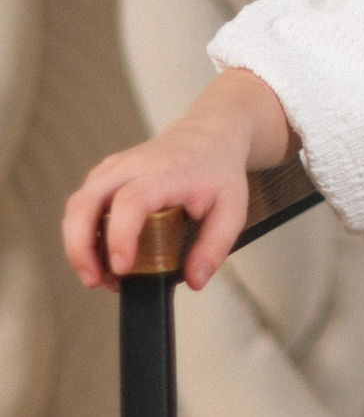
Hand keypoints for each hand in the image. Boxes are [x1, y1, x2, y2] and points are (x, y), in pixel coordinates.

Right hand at [63, 71, 289, 294]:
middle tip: (93, 280)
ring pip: (78, 204)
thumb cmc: (217, 172)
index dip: (120, 236)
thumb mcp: (233, 209)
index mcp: (165, 173)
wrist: (208, 136)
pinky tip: (100, 256)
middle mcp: (132, 166)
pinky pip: (82, 204)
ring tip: (98, 277)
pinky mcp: (105, 174)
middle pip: (86, 201)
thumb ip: (215, 246)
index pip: (131, 202)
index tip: (121, 268)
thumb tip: (195, 280)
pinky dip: (82, 233)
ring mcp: (113, 168)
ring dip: (78, 244)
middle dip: (80, 246)